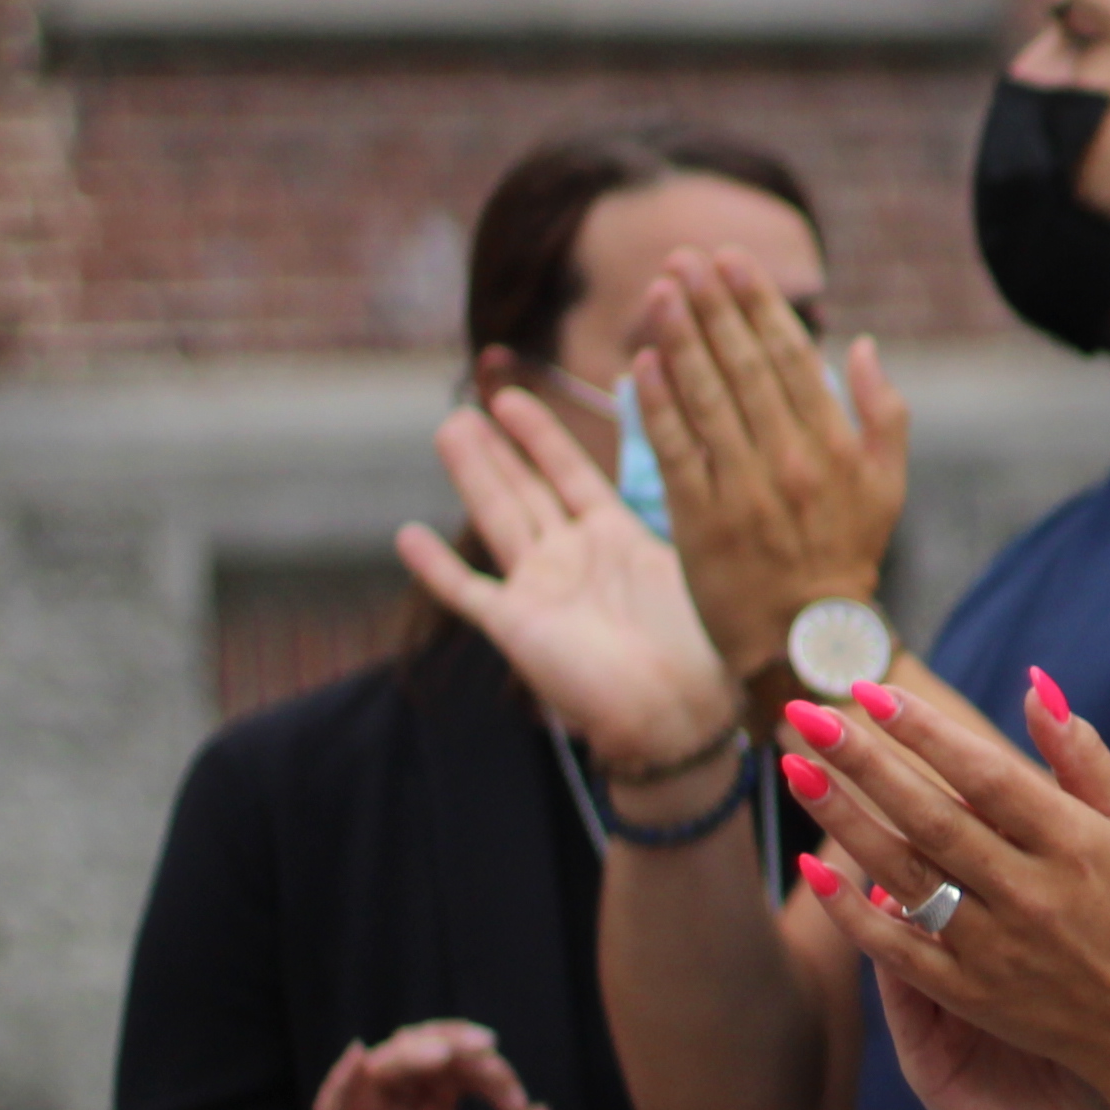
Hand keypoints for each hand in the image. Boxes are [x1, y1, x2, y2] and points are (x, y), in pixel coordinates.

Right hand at [307, 1022, 555, 1109]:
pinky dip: (341, 1080)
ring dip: (407, 1053)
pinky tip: (360, 1058)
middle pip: (416, 1053)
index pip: (460, 1070)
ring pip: (378, 1070)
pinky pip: (331, 1109)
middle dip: (448, 1042)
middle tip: (481, 1047)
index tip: (514, 1103)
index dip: (489, 1072)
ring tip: (440, 1055)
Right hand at [395, 390, 741, 770]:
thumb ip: (675, 521)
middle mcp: (574, 559)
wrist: (680, 711)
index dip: (542, 436)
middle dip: (497, 450)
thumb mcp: (690, 568)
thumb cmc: (701, 648)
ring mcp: (541, 590)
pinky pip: (466, 591)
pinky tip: (407, 536)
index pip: (571, 474)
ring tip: (448, 432)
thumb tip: (702, 461)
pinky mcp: (515, 627)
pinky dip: (435, 567)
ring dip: (473, 478)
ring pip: (497, 520)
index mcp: (618, 539)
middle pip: (525, 491)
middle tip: (464, 411)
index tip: (513, 398)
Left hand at [633, 249, 907, 684]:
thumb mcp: (886, 486)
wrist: (809, 640)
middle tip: (686, 257)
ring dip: (680, 338)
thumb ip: (883, 413)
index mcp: (835, 447)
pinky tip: (641, 361)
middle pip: (743, 367)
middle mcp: (790, 461)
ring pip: (706, 398)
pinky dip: (657, 402)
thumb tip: (863, 346)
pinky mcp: (700, 519)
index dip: (758, 305)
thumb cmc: (846, 557)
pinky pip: (674, 448)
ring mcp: (742, 489)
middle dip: (712, 305)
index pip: (791, 358)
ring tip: (660, 289)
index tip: (731, 261)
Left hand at [783, 670, 1109, 1109]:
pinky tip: (811, 869)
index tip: (873, 691)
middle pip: (932, 817)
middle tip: (807, 715)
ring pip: (905, 873)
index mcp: (1073, 844)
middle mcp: (1032, 892)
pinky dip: (851, 912)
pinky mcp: (971, 994)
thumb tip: (1033, 685)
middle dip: (864, 762)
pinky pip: (897, 948)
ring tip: (794, 769)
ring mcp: (996, 947)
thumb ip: (1081, 755)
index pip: (986, 775)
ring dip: (844, 820)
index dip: (927, 732)